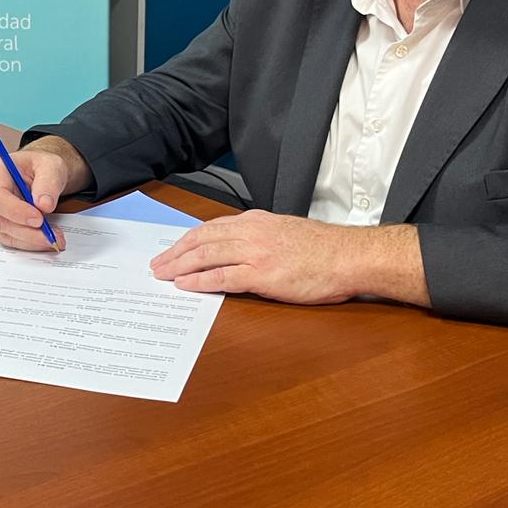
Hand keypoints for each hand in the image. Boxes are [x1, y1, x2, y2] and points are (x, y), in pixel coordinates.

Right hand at [0, 136, 90, 250]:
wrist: (38, 174)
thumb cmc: (39, 166)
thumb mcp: (50, 166)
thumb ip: (48, 182)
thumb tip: (44, 205)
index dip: (15, 211)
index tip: (38, 219)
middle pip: (0, 220)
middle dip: (28, 232)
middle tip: (52, 236)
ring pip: (6, 233)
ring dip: (31, 240)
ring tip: (54, 238)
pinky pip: (11, 239)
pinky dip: (29, 243)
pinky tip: (46, 240)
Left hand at [150, 209, 428, 306]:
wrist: (351, 256)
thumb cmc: (325, 250)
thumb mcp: (286, 232)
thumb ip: (261, 237)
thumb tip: (239, 250)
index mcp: (257, 221)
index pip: (211, 227)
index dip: (188, 240)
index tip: (172, 249)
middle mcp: (252, 232)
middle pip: (201, 240)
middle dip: (175, 253)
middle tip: (157, 265)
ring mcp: (256, 252)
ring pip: (206, 256)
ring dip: (179, 266)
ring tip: (162, 275)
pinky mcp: (262, 274)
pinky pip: (222, 278)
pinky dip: (200, 281)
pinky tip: (185, 286)